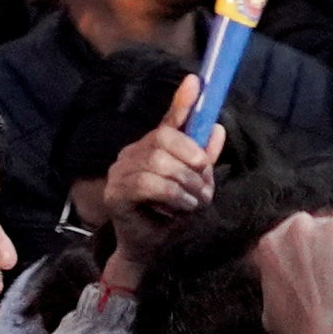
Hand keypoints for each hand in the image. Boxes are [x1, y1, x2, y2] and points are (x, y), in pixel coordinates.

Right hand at [93, 79, 217, 274]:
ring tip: (195, 202)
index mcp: (151, 147)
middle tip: (205, 188)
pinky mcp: (115, 192)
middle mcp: (131, 153)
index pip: (168, 120)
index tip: (196, 81)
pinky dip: (172, 194)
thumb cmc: (170, 217)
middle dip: (192, 161)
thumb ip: (202, 159)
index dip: (182, 101)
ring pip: (158, 161)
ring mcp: (120, 171)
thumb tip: (217, 128)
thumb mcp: (194, 186)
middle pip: (164, 138)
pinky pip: (148, 183)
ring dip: (186, 183)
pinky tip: (181, 207)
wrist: (149, 252)